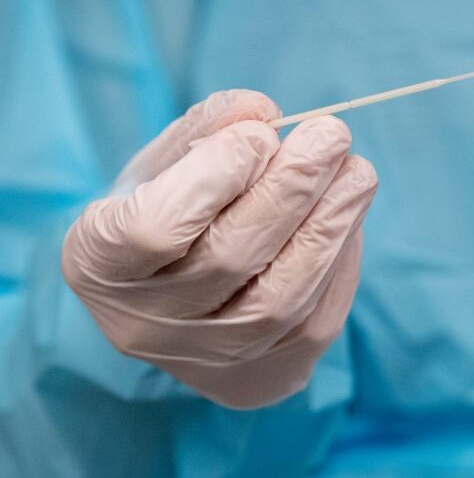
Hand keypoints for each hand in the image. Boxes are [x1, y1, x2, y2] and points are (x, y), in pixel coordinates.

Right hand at [62, 90, 376, 408]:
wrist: (172, 300)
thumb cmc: (165, 211)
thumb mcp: (166, 163)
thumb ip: (207, 131)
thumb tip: (263, 112)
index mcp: (100, 263)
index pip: (156, 228)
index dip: (216, 176)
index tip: (263, 133)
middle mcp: (148, 325)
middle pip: (229, 259)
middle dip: (292, 189)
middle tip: (332, 135)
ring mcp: (207, 359)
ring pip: (281, 300)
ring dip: (331, 227)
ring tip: (358, 173)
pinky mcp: (262, 377)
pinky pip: (316, 320)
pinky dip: (341, 261)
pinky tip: (348, 216)